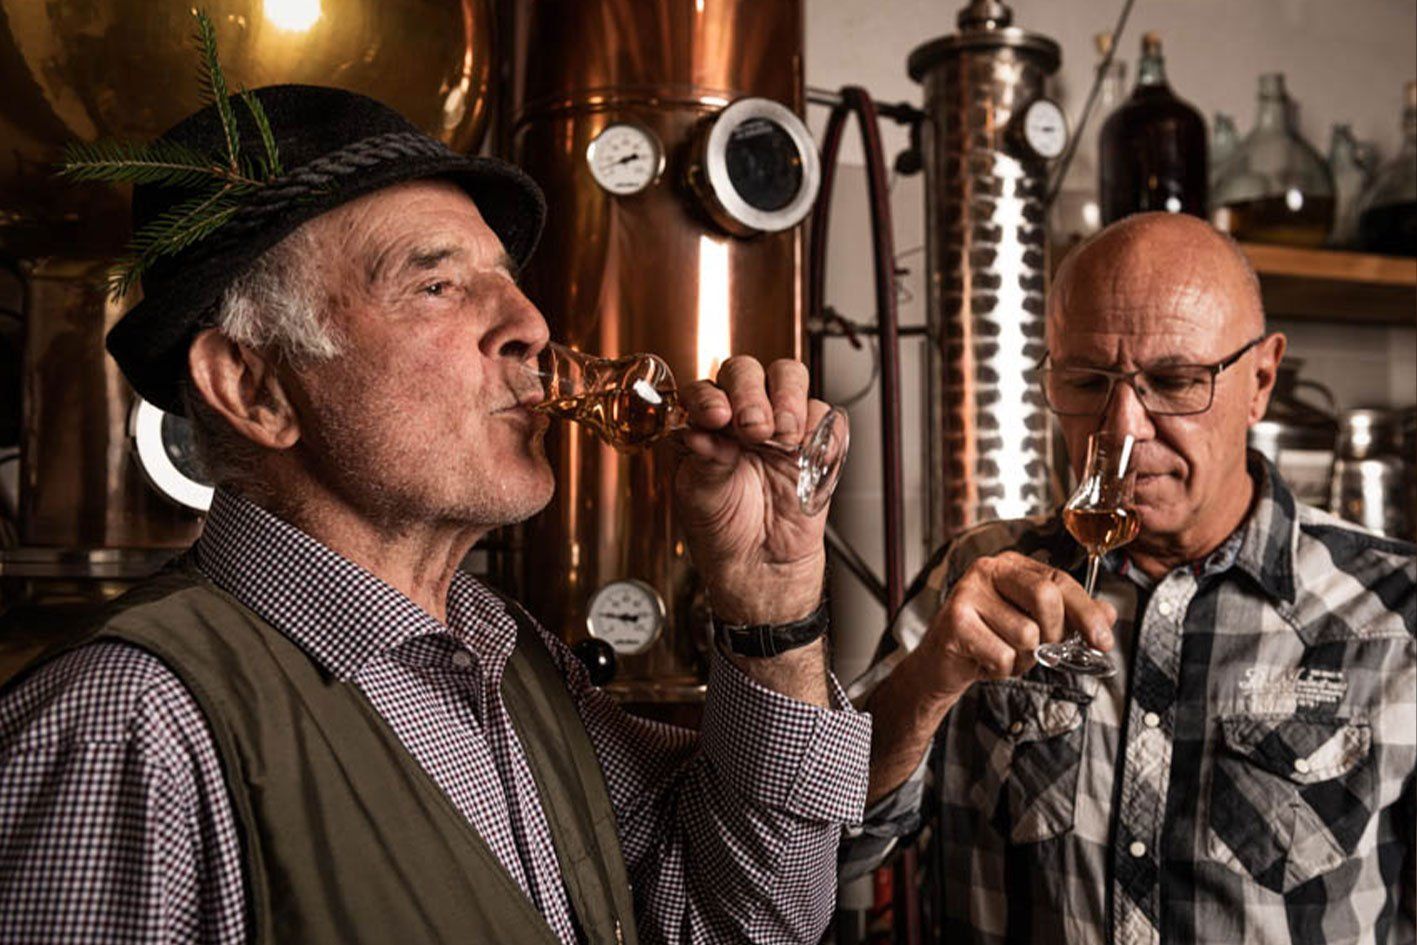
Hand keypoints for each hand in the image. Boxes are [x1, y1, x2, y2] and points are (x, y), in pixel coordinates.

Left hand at [674, 357, 836, 625]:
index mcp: (706, 424)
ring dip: (788, 400)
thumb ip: (703, 459)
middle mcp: (741, 415)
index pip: (705, 389)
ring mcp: (779, 425)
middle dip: (752, 395)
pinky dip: (822, 431)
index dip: (709, 397)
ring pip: (790, 378)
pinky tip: (809, 457)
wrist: (760, 565)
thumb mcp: (700, 495)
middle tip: (754, 428)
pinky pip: (826, 417)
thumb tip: (699, 431)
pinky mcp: (814, 443)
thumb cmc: (723, 528)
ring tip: (783, 439)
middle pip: (748, 372)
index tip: (716, 417)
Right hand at [916, 551, 1116, 696]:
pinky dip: (1001, 669)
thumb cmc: (989, 640)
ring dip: (1022, 658)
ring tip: (1003, 653)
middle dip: (1054, 633)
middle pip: (1045, 596)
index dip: (1086, 612)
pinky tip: (985, 660)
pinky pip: (1002, 655)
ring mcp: (968, 592)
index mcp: (1012, 565)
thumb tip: (1109, 614)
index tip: (1103, 641)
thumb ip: (1072, 616)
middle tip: (1043, 650)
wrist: (942, 664)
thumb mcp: (1036, 626)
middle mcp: (988, 570)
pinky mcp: (954, 620)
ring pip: (1025, 634)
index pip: (1060, 580)